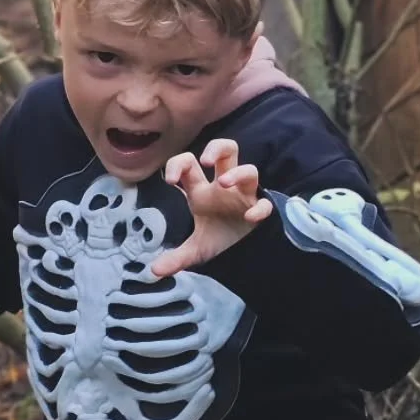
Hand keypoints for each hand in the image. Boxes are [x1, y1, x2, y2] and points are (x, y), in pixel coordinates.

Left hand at [150, 138, 271, 278]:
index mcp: (202, 191)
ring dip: (238, 173)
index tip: (169, 180)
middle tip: (205, 161)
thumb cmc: (220, 238)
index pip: (189, 164)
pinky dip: (259, 209)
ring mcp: (244, 196)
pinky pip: (264, 204)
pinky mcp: (259, 209)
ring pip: (249, 169)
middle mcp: (223, 187)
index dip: (177, 164)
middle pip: (226, 149)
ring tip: (225, 183)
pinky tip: (250, 218)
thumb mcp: (196, 250)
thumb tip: (154, 271)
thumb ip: (176, 258)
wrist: (245, 252)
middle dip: (216, 148)